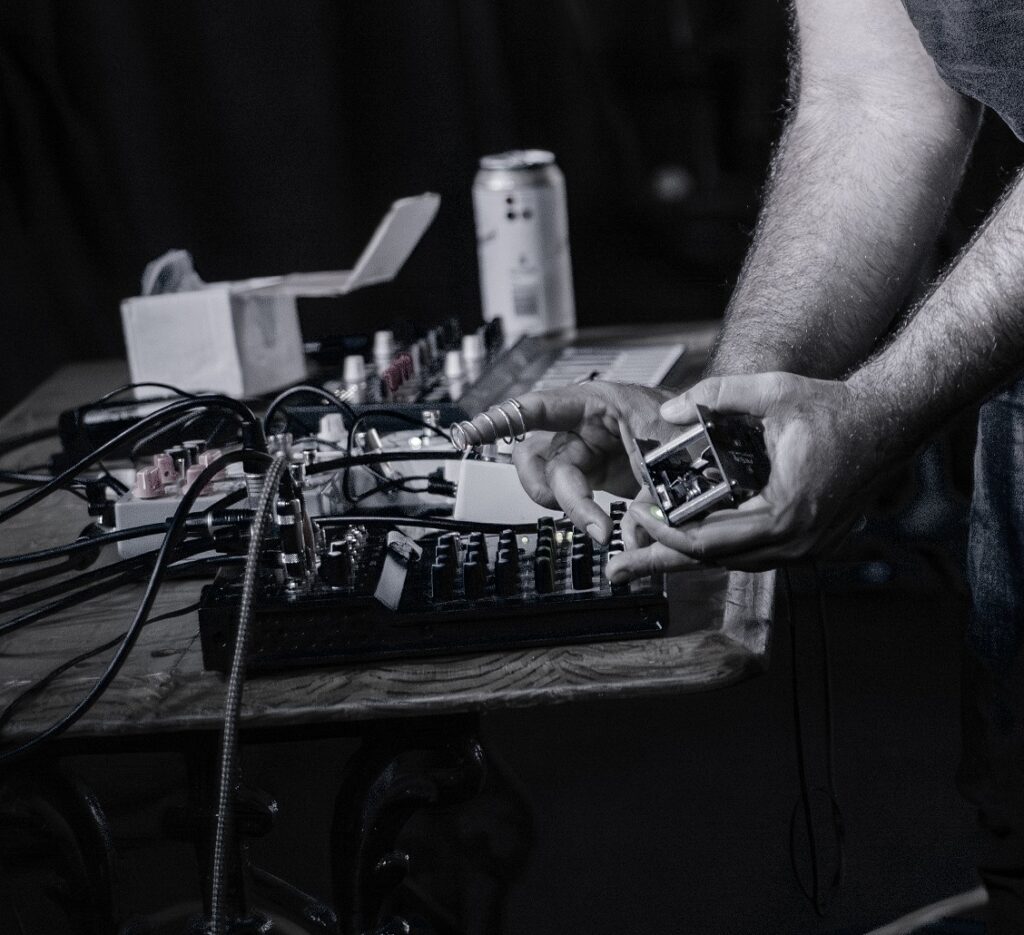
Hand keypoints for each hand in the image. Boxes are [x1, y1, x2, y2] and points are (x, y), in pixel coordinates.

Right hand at [460, 382, 677, 541]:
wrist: (712, 437)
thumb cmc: (693, 425)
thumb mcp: (676, 450)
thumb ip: (654, 497)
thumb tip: (636, 541)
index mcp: (596, 401)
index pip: (536, 407)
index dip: (498, 420)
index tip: (467, 435)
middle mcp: (581, 424)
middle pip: (538, 457)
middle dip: (556, 494)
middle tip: (592, 525)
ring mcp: (585, 449)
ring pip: (550, 481)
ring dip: (567, 507)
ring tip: (598, 526)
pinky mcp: (594, 473)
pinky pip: (570, 495)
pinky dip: (583, 515)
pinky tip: (603, 528)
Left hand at [610, 372, 889, 578]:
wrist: (889, 422)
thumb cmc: (837, 411)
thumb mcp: (773, 392)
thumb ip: (717, 395)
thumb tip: (669, 412)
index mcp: (784, 513)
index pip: (708, 540)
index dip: (664, 533)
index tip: (635, 515)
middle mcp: (795, 542)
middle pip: (713, 561)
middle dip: (662, 560)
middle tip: (620, 566)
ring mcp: (805, 548)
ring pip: (732, 562)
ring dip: (689, 557)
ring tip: (645, 558)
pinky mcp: (808, 543)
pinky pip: (752, 554)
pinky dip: (718, 547)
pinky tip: (691, 541)